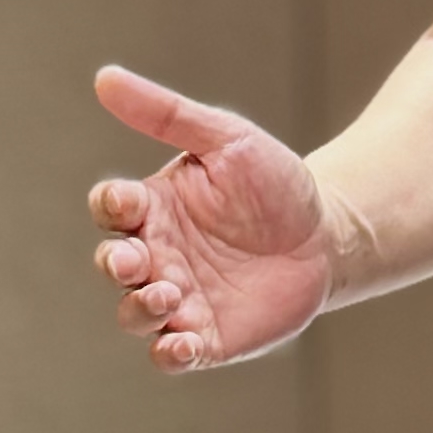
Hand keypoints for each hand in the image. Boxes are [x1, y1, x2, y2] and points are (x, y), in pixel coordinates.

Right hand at [88, 67, 334, 372]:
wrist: (329, 232)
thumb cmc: (273, 182)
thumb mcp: (226, 138)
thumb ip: (167, 113)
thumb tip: (104, 77)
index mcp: (155, 207)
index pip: (111, 208)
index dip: (111, 206)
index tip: (128, 200)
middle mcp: (158, 255)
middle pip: (114, 265)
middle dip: (116, 264)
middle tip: (135, 260)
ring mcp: (179, 299)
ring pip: (135, 313)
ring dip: (141, 308)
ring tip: (168, 295)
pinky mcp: (208, 336)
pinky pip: (173, 354)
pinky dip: (169, 353)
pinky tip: (180, 343)